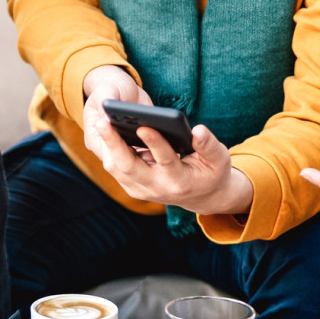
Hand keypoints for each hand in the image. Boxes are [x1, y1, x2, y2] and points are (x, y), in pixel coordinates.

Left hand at [80, 66, 251, 215]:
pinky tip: (106, 129)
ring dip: (107, 146)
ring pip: (117, 169)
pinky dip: (109, 150)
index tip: (144, 126)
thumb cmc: (212, 172)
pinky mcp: (133, 187)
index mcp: (179, 181)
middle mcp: (157, 188)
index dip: (155, 144)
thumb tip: (198, 130)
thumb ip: (209, 145)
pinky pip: (116, 168)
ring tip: (101, 122)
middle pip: (129, 167)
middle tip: (103, 122)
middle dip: (114, 144)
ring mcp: (142, 190)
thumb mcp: (219, 160)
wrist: (202, 196)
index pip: (165, 161)